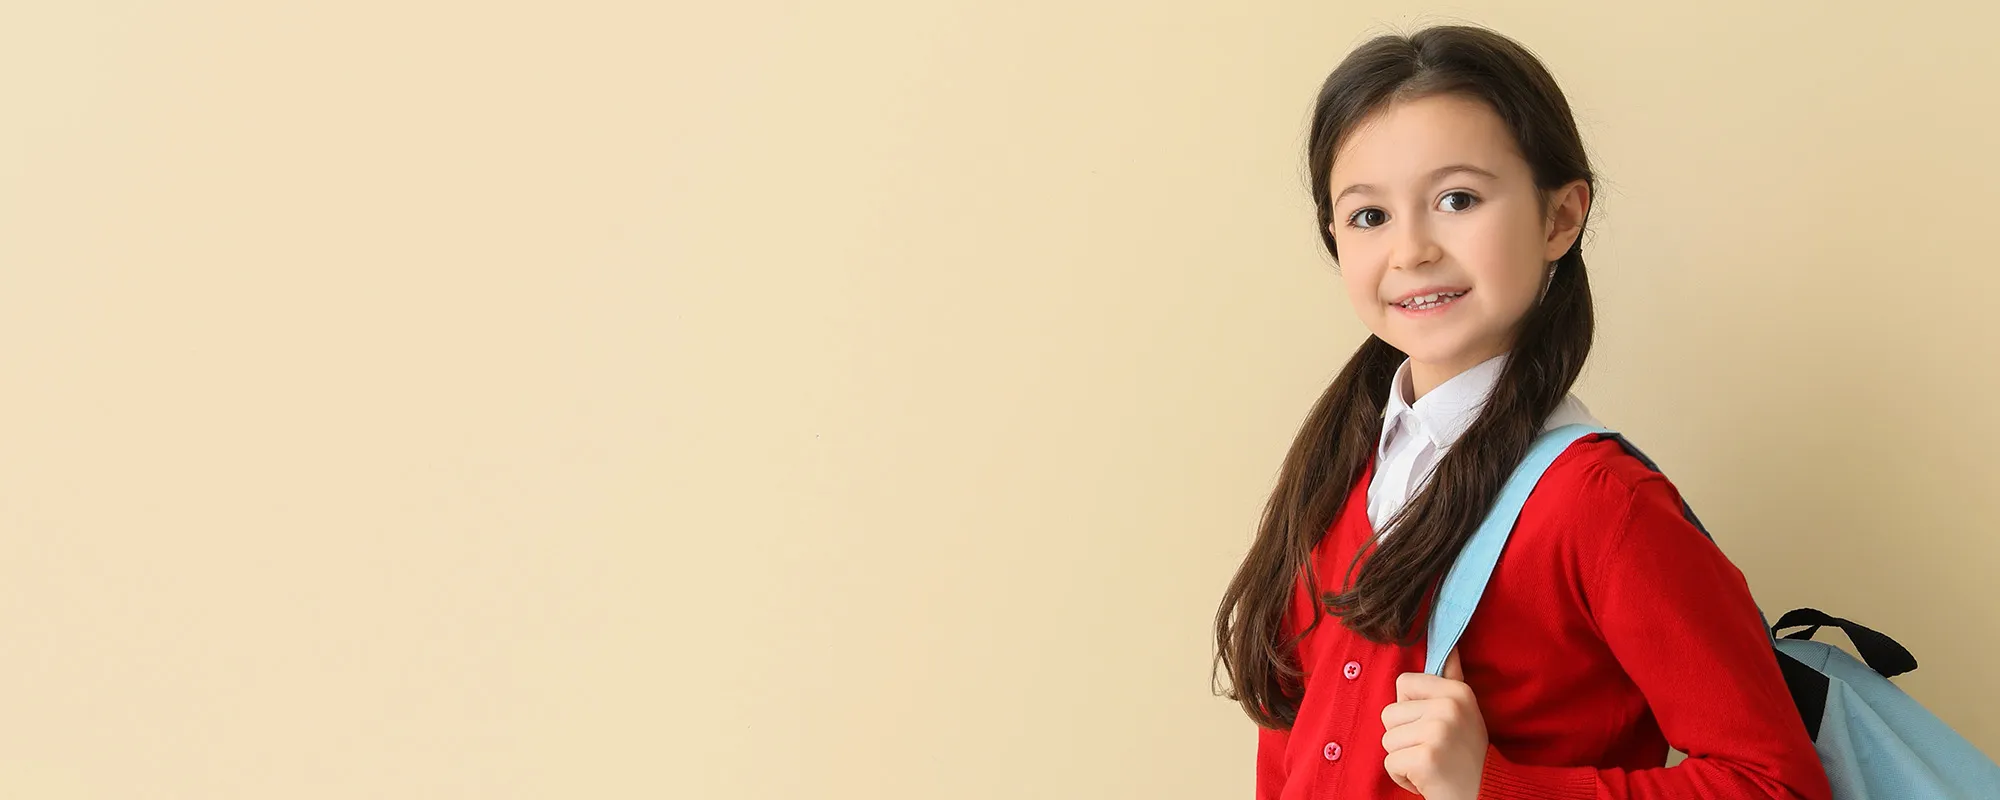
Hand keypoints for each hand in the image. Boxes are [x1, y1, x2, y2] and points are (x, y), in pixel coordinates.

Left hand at [1382, 649, 1487, 798]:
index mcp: (1457, 691)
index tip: (1432, 724)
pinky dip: (1402, 776)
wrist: (1485, 795)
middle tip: (1432, 749)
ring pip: (1387, 739)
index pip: (1403, 683)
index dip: (1410, 708)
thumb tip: (1450, 644)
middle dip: (1404, 736)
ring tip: (1430, 763)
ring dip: (1403, 757)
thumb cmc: (1467, 754)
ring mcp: (1437, 732)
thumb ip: (1451, 677)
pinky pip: (1390, 763)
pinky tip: (1425, 778)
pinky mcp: (1425, 759)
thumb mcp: (1465, 711)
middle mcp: (1449, 707)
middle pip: (1390, 712)